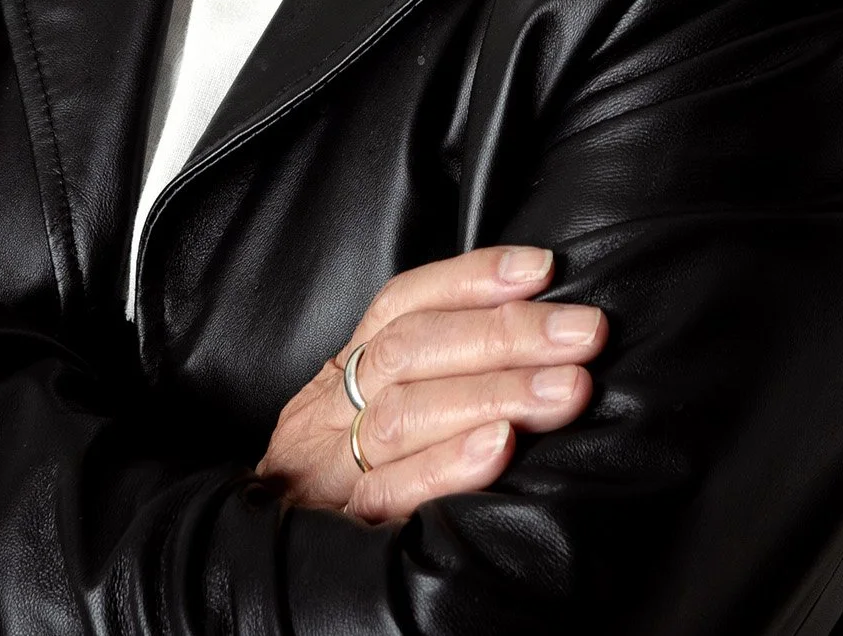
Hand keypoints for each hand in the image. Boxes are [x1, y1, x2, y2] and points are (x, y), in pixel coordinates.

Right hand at [256, 245, 604, 523]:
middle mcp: (328, 411)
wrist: (259, 575)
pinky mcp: (342, 530)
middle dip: (505, 333)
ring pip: (407, 412)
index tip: (541, 268)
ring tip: (565, 388)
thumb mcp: (368, 421)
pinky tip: (501, 448)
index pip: (402, 304)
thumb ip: (427, 381)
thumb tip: (530, 340)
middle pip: (413, 350)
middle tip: (583, 333)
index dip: (470, 279)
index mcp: (341, 377)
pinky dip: (449, 463)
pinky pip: (393, 490)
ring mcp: (329, 470)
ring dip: (495, 392)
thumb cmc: (337, 492)